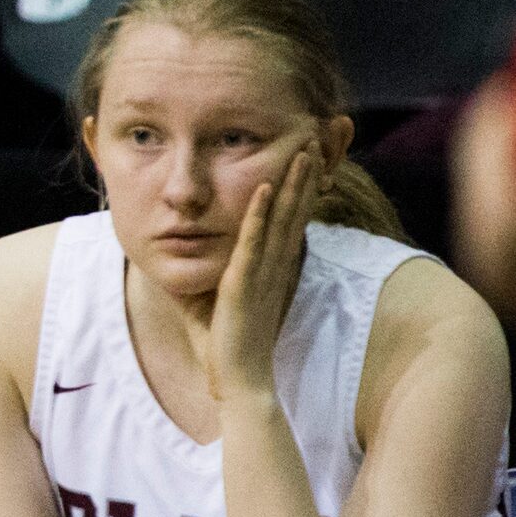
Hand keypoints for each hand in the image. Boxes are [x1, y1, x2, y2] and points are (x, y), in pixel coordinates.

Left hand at [208, 142, 319, 403]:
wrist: (239, 380)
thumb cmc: (229, 345)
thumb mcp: (225, 300)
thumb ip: (219, 275)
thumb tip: (198, 254)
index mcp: (274, 268)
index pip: (293, 219)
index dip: (303, 187)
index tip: (309, 155)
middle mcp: (276, 266)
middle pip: (296, 210)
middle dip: (307, 173)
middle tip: (317, 136)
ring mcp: (263, 273)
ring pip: (282, 219)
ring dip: (293, 182)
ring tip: (304, 148)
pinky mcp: (244, 284)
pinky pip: (253, 242)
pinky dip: (259, 213)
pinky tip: (266, 186)